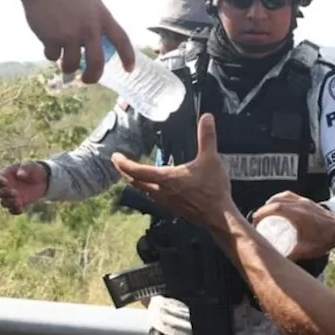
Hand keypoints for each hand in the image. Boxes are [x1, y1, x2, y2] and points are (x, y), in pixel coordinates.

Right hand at [0, 161, 48, 213]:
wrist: (42, 179)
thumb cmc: (33, 169)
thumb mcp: (30, 165)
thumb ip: (25, 167)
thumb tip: (20, 175)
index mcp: (5, 175)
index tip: (6, 183)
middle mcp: (6, 187)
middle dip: (5, 194)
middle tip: (15, 193)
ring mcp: (11, 196)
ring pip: (3, 202)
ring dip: (9, 203)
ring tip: (18, 202)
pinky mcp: (18, 203)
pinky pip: (12, 210)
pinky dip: (15, 211)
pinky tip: (21, 209)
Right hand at [20, 0, 134, 83]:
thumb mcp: (90, 2)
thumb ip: (96, 21)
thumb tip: (96, 43)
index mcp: (102, 17)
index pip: (121, 40)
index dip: (127, 56)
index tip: (129, 70)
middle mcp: (89, 28)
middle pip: (97, 63)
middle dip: (92, 77)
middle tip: (88, 80)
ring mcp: (70, 35)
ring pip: (71, 64)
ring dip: (67, 67)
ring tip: (63, 63)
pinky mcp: (52, 39)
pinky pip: (53, 56)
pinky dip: (51, 54)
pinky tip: (48, 43)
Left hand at [111, 114, 234, 230]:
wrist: (219, 216)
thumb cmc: (214, 189)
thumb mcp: (211, 159)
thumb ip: (207, 137)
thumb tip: (207, 117)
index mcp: (167, 178)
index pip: (137, 171)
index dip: (124, 164)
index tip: (115, 156)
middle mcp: (162, 191)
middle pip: (135, 181)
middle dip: (124, 171)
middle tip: (117, 162)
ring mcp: (166, 201)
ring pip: (143, 190)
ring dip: (134, 180)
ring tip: (130, 173)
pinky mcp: (172, 208)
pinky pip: (152, 197)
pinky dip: (145, 188)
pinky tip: (150, 187)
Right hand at [252, 192, 334, 260]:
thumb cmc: (325, 239)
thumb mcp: (307, 250)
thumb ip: (291, 257)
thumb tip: (278, 263)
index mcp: (298, 214)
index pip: (274, 208)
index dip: (262, 213)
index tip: (254, 221)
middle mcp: (300, 205)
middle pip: (276, 201)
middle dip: (264, 209)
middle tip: (257, 219)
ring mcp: (304, 201)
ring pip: (283, 196)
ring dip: (272, 202)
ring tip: (265, 211)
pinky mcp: (308, 202)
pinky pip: (290, 196)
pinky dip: (281, 199)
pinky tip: (279, 206)